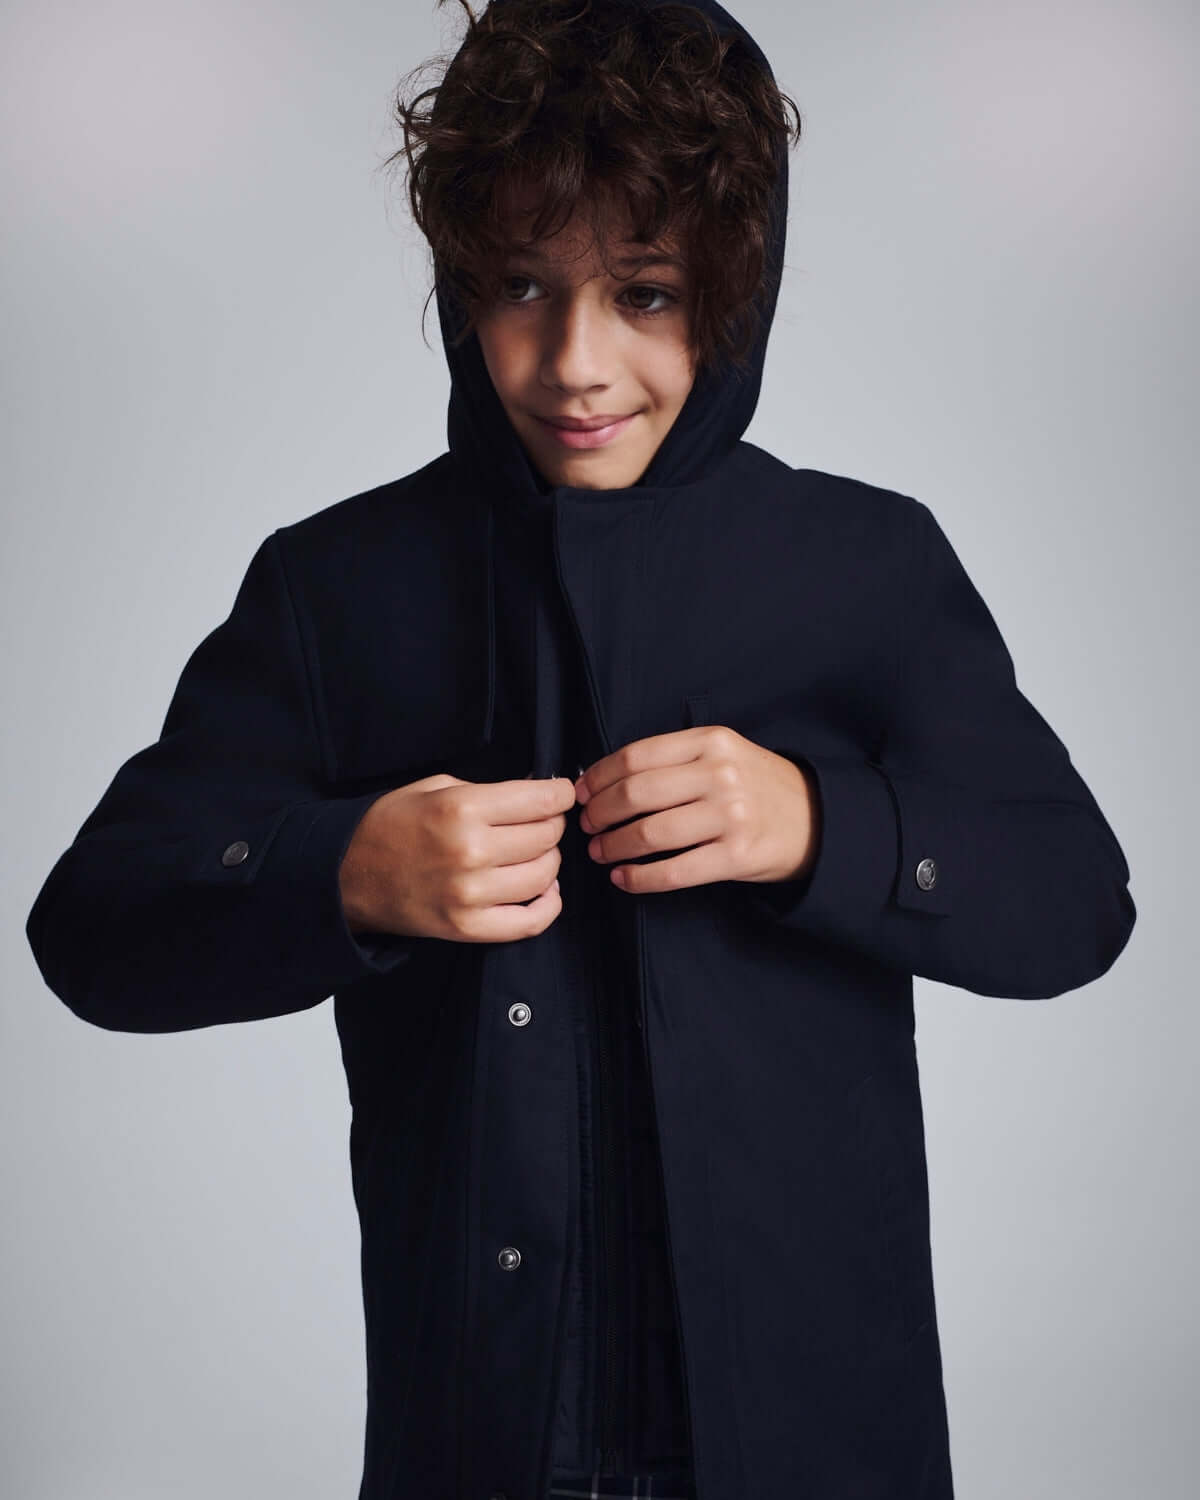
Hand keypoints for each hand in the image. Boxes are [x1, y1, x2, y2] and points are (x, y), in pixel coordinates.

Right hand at [339, 773, 576, 942]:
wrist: (348, 875)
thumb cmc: (391, 825)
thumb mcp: (434, 787)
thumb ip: (488, 791)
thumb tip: (536, 793)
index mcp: (462, 809)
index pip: (541, 802)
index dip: (561, 794)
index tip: (562, 793)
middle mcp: (470, 851)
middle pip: (547, 837)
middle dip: (552, 825)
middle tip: (541, 822)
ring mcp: (471, 895)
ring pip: (545, 876)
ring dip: (549, 861)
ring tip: (534, 854)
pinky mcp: (468, 928)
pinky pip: (531, 922)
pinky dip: (548, 905)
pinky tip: (544, 891)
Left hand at [575, 726, 819, 894]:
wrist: (815, 819)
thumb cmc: (755, 787)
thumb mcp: (723, 754)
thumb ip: (673, 760)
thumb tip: (603, 779)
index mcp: (711, 742)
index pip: (636, 757)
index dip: (599, 778)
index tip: (580, 794)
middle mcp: (721, 775)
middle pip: (636, 794)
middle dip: (600, 814)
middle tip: (587, 826)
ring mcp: (730, 816)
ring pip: (649, 834)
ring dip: (613, 846)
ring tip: (599, 852)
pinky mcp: (737, 856)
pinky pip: (674, 871)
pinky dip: (639, 878)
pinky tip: (623, 878)